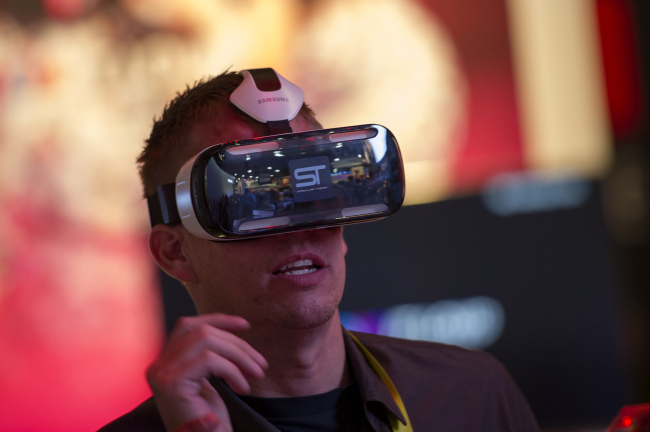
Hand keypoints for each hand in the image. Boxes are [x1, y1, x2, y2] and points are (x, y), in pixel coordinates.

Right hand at [147, 314, 267, 431]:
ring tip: (256, 374)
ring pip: (206, 340)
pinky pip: (210, 360)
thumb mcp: (208, 379)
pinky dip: (233, 370)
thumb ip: (208, 355)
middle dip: (236, 343)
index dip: (218, 320)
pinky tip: (242, 388)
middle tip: (259, 362)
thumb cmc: (208, 420)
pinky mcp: (172, 383)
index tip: (244, 325)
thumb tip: (233, 329)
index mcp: (165, 362)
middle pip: (201, 331)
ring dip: (239, 355)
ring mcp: (162, 373)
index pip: (188, 325)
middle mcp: (157, 365)